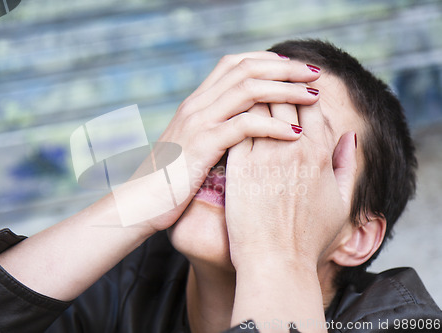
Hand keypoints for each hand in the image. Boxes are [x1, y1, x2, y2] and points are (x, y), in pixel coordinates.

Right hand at [146, 53, 320, 231]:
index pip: (234, 63)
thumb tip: (244, 126)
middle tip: (315, 74)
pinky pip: (244, 125)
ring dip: (286, 90)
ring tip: (313, 96)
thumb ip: (214, 129)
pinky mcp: (202, 144)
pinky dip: (274, 125)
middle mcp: (197, 104)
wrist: (142, 202)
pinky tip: (296, 134)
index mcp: (196, 102)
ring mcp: (198, 122)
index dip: (267, 60)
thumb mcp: (192, 146)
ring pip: (249, 90)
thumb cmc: (172, 180)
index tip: (294, 67)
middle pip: (247, 69)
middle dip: (285, 68)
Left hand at [225, 100, 357, 270]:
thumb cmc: (309, 237)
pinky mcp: (239, 166)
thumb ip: (347, 165)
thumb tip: (351, 137)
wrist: (276, 261)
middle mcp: (294, 148)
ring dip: (254, 95)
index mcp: (320, 153)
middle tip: (265, 81)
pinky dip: (235, 115)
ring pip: (259, 107)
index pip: (311, 105)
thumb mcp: (341, 201)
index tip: (290, 88)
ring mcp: (265, 155)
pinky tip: (230, 111)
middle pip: (285, 99)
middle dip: (277, 85)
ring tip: (246, 91)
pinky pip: (237, 127)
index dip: (300, 91)